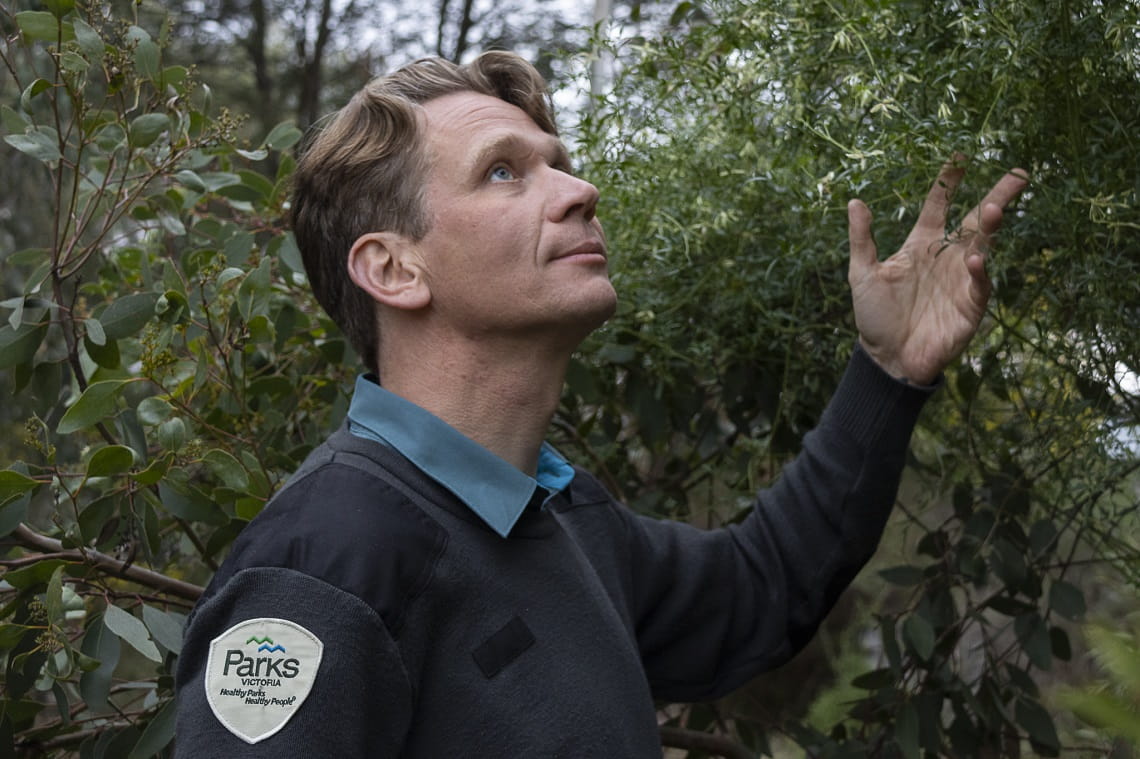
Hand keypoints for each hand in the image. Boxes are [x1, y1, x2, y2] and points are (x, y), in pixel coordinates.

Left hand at [847, 160, 1027, 383]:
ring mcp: (961, 280)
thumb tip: (854, 201)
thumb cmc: (874, 317)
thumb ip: (861, 239)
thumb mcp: (862, 273)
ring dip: (990, 228)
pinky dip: (980, 272)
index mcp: (921, 245)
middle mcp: (946, 258)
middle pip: (975, 221)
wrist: (886, 359)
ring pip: (983, 247)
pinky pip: (980, 285)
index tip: (959, 157)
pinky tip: (977, 260)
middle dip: (997, 197)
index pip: (938, 207)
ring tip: (995, 208)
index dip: (947, 183)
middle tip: (1018, 174)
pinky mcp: (970, 306)